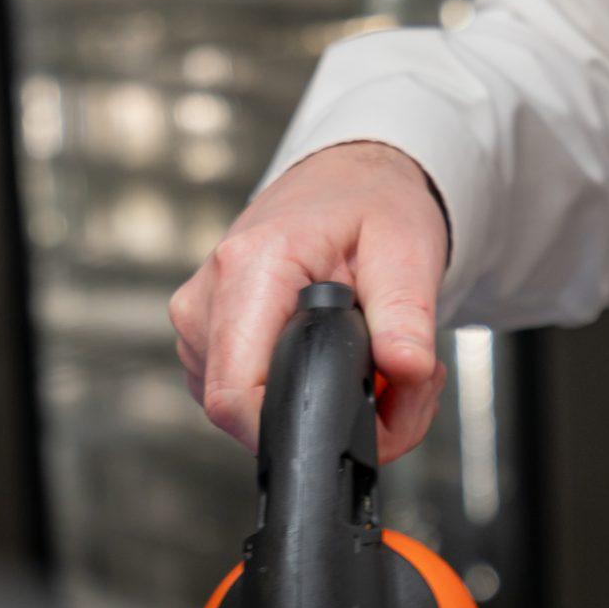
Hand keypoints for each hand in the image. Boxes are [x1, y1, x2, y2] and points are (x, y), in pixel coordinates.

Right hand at [170, 141, 451, 461]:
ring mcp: (201, 324)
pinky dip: (302, 392)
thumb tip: (407, 369)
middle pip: (249, 412)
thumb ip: (406, 314)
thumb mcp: (407, 248)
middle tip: (402, 385)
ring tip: (379, 362)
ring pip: (251, 413)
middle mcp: (207, 301)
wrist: (346, 179)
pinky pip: (249, 396)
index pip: (235, 394)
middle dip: (333, 416)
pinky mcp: (210, 341)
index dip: (295, 428)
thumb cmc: (371, 203)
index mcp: (249, 268)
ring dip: (322, 405)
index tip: (359, 428)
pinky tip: (342, 360)